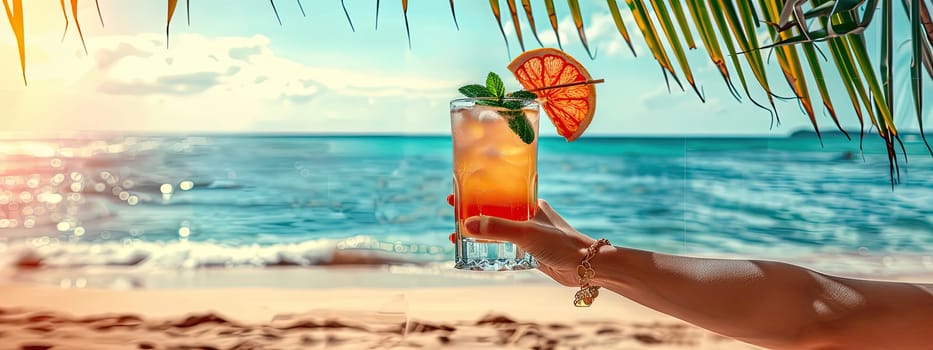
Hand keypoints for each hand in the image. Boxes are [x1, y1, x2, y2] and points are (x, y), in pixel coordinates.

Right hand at [446, 194, 597, 286]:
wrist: (587, 266)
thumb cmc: (561, 243)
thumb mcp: (526, 233)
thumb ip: (498, 229)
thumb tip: (466, 225)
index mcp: (528, 203)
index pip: (497, 193)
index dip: (476, 192)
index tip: (456, 193)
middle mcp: (527, 216)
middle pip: (494, 211)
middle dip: (472, 213)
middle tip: (452, 215)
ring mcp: (528, 234)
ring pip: (497, 230)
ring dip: (479, 232)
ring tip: (457, 235)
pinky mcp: (530, 253)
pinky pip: (504, 248)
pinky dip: (489, 248)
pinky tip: (476, 253)